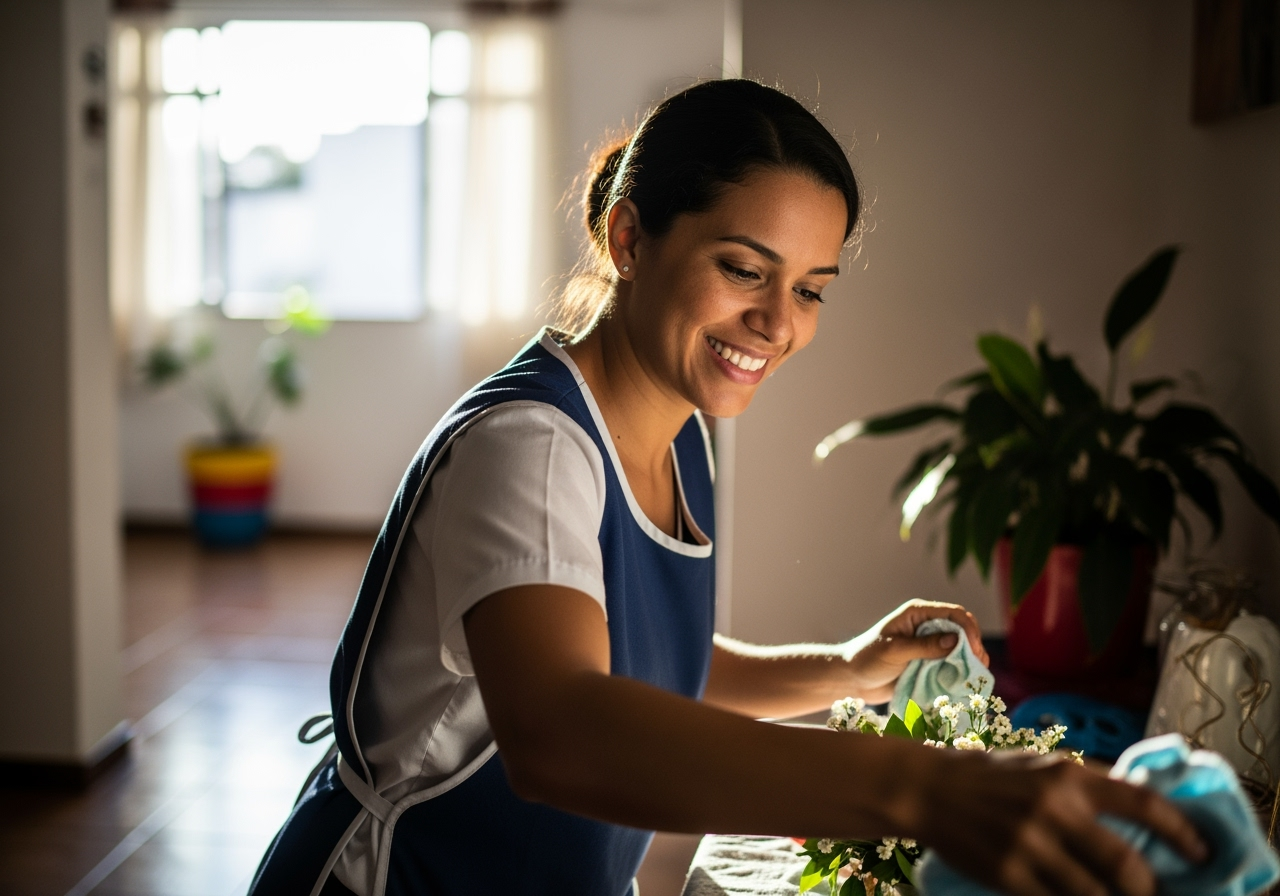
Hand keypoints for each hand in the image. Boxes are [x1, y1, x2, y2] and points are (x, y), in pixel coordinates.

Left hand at [843, 600, 987, 701]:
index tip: (974, 650)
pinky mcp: (929, 662)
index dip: (968, 629)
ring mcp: (929, 645)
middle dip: (974, 645)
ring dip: (970, 660)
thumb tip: (955, 641)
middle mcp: (926, 626)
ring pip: (960, 648)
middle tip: (979, 665)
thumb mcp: (894, 651)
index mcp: (917, 614)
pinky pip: (951, 664)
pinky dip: (961, 672)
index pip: (953, 614)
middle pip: (962, 629)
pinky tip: (967, 682)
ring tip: (977, 676)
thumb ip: (923, 646)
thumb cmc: (867, 658)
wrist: (852, 678)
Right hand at [920, 750, 1207, 895]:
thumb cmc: (990, 776)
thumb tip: (1139, 810)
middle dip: (1151, 889)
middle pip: (1127, 863)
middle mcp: (1054, 809)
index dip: (1181, 831)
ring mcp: (1030, 845)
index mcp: (1068, 776)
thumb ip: (1084, 785)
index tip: (1201, 852)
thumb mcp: (1040, 766)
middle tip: (1157, 894)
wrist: (928, 789)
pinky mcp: (1008, 874)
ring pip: (1096, 893)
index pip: (1143, 803)